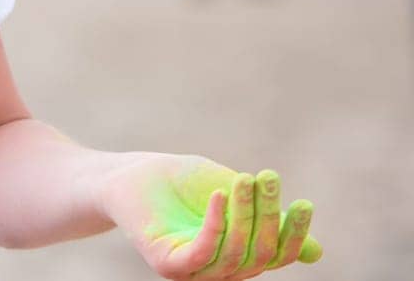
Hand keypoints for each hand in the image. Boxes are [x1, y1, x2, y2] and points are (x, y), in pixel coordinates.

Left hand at [99, 154, 320, 277]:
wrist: (128, 174)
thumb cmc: (180, 181)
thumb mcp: (234, 194)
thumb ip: (268, 220)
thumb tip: (316, 254)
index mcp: (238, 256)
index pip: (277, 256)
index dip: (294, 234)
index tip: (303, 203)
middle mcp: (219, 271)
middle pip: (260, 254)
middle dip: (268, 215)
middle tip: (268, 176)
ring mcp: (193, 272)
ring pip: (235, 253)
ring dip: (245, 213)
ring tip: (245, 179)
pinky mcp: (168, 265)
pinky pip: (201, 253)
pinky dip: (215, 225)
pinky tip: (219, 195)